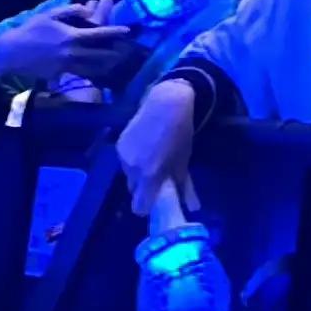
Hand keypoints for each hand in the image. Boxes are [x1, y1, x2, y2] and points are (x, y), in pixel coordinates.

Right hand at [0, 4, 143, 90]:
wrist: (10, 53)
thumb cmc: (30, 30)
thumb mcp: (50, 14)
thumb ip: (71, 10)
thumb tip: (88, 9)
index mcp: (71, 37)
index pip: (98, 34)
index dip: (114, 31)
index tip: (127, 30)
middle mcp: (70, 54)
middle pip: (98, 55)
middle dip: (112, 53)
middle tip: (125, 51)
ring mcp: (64, 67)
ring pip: (89, 68)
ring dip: (102, 66)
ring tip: (114, 63)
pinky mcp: (56, 75)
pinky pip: (74, 74)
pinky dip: (84, 73)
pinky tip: (91, 74)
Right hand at [117, 78, 201, 223]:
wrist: (166, 103)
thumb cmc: (180, 133)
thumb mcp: (183, 161)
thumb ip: (184, 186)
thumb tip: (192, 208)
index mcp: (149, 176)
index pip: (139, 207)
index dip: (147, 207)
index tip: (156, 200)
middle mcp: (132, 169)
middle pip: (133, 191)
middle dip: (144, 188)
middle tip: (156, 177)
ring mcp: (123, 157)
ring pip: (128, 175)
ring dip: (138, 173)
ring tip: (152, 157)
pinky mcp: (118, 145)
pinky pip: (124, 161)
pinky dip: (133, 159)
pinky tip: (144, 146)